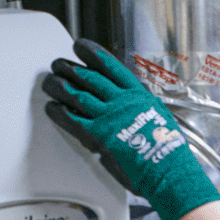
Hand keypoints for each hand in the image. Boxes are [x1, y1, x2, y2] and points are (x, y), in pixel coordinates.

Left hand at [43, 39, 219, 219]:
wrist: (169, 172)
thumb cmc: (169, 152)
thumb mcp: (161, 119)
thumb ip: (142, 110)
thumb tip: (133, 109)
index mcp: (138, 94)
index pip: (111, 66)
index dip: (92, 54)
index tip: (80, 46)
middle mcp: (122, 101)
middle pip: (89, 77)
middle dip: (70, 68)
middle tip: (58, 64)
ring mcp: (109, 117)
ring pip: (77, 95)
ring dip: (59, 86)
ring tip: (49, 82)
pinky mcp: (98, 136)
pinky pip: (72, 120)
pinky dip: (59, 112)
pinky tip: (52, 107)